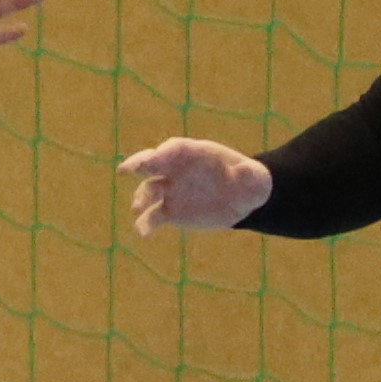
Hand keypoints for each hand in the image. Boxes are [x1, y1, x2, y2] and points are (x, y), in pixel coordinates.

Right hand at [118, 137, 274, 233]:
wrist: (241, 200)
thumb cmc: (247, 182)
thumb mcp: (254, 178)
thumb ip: (249, 174)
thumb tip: (246, 172)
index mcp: (194, 153)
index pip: (174, 148)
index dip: (163, 152)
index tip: (155, 158)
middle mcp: (176, 169)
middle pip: (152, 162)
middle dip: (139, 164)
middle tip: (126, 170)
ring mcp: (170, 189)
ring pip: (149, 190)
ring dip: (141, 198)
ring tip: (138, 208)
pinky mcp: (169, 211)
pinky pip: (153, 216)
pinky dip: (146, 224)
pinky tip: (144, 233)